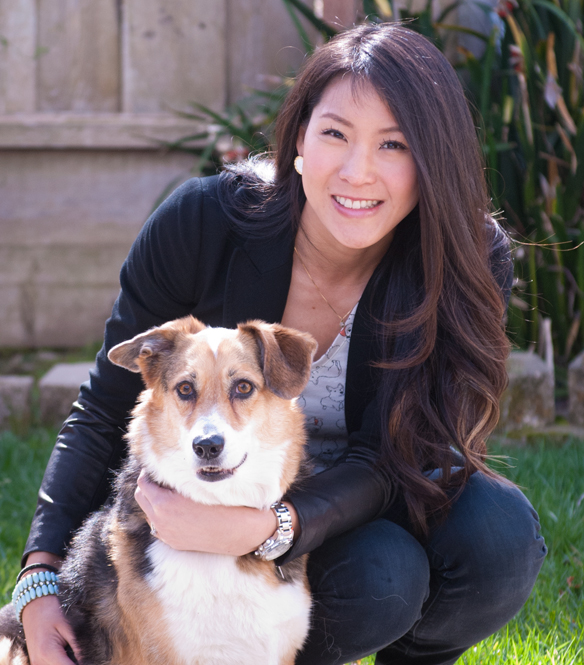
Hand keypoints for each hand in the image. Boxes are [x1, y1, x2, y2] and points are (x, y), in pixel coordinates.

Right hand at [22, 594, 80, 664]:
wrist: (34, 606)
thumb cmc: (52, 613)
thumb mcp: (68, 627)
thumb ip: (77, 647)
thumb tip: (87, 661)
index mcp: (49, 652)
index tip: (92, 661)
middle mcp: (39, 662)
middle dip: (75, 664)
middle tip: (85, 656)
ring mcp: (36, 663)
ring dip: (66, 663)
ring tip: (76, 654)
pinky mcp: (35, 662)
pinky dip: (59, 663)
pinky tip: (67, 656)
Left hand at [134, 471, 296, 555]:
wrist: (242, 531)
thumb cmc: (225, 503)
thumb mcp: (198, 486)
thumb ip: (178, 479)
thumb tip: (166, 470)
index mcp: (164, 504)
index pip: (144, 483)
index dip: (149, 473)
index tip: (158, 467)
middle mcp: (161, 522)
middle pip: (141, 498)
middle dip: (149, 486)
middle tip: (162, 478)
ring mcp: (167, 535)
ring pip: (149, 513)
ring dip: (155, 502)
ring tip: (171, 493)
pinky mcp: (175, 544)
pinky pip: (159, 527)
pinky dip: (163, 516)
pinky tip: (179, 509)